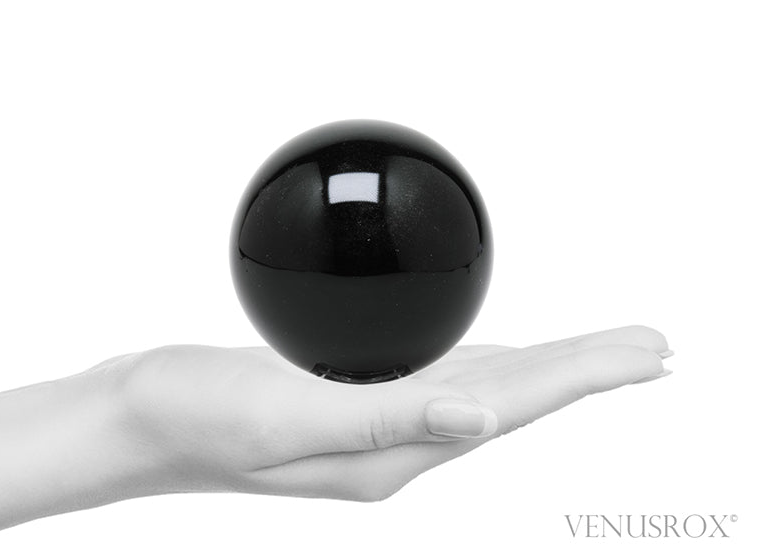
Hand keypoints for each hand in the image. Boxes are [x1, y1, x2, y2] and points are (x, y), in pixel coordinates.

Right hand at [113, 324, 671, 501]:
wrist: (144, 415)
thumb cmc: (199, 417)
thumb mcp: (285, 420)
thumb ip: (384, 420)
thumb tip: (482, 421)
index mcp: (394, 451)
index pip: (515, 408)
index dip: (587, 377)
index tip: (650, 353)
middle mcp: (399, 439)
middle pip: (518, 398)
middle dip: (589, 370)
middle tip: (654, 347)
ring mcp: (378, 417)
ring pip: (489, 385)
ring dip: (551, 363)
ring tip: (602, 351)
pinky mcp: (355, 393)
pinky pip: (445, 371)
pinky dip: (493, 356)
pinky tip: (506, 352)